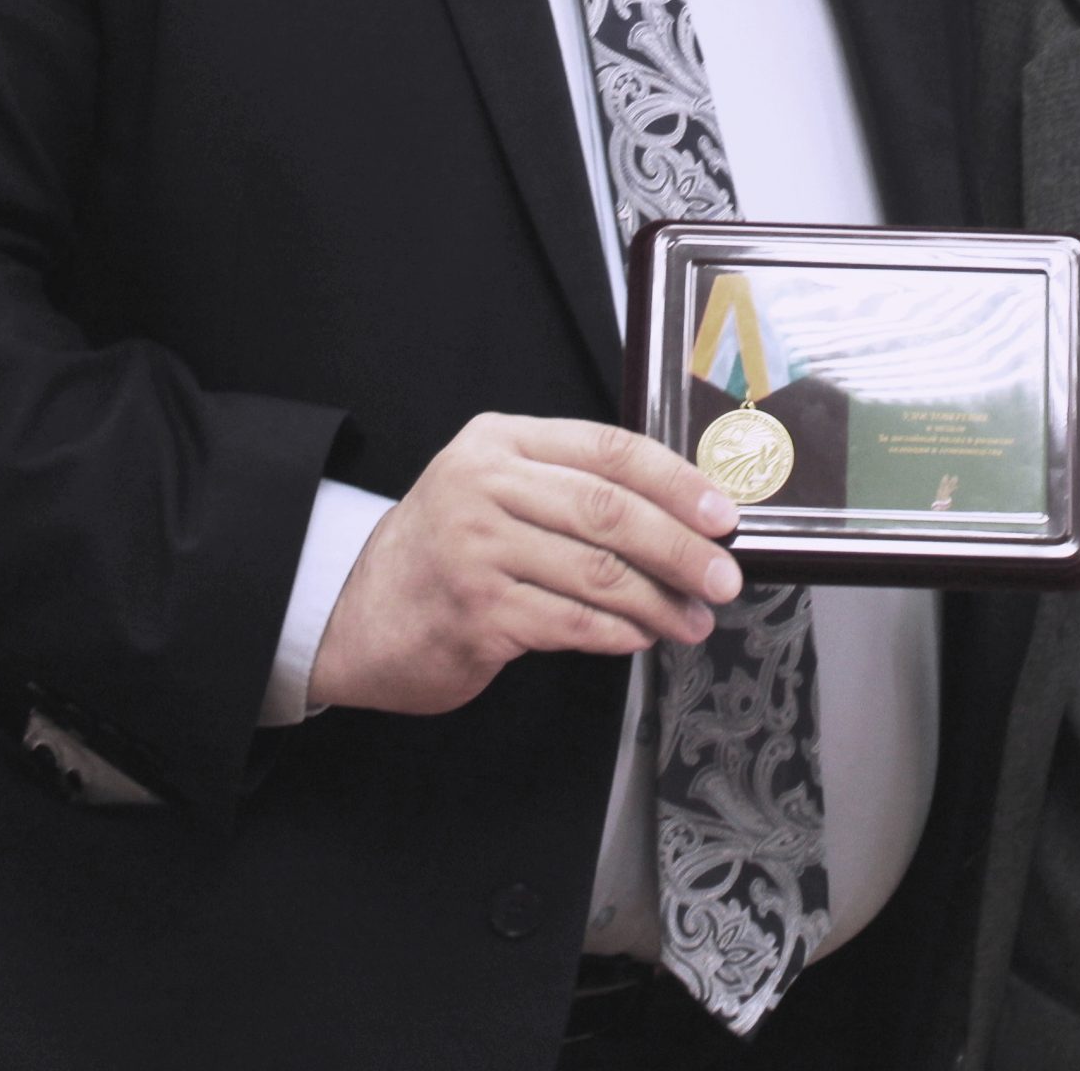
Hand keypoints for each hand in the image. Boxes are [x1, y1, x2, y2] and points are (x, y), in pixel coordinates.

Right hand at [307, 414, 741, 715]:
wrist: (357, 616)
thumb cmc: (447, 551)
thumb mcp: (495, 489)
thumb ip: (569, 486)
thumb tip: (681, 514)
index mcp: (502, 442)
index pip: (609, 449)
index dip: (675, 481)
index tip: (722, 513)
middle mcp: (485, 485)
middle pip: (609, 510)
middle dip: (680, 548)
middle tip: (722, 578)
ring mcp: (476, 549)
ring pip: (597, 572)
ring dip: (658, 602)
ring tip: (691, 620)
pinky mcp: (476, 612)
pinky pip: (570, 622)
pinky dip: (616, 633)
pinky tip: (639, 637)